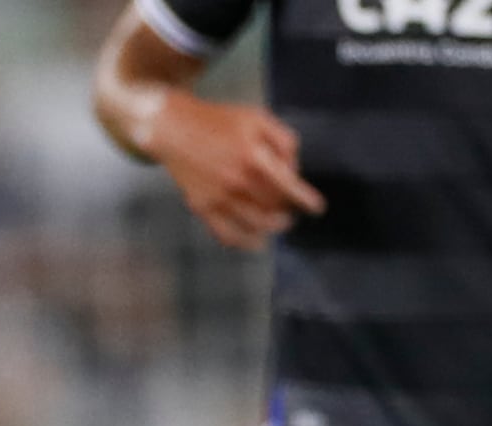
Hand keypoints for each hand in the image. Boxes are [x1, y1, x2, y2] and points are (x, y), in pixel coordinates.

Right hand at [147, 94, 324, 251]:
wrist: (174, 129)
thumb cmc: (219, 121)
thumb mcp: (258, 117)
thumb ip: (283, 140)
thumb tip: (293, 170)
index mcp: (254, 155)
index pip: (287, 186)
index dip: (305, 199)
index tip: (317, 209)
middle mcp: (237, 180)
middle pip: (273, 207)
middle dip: (286, 208)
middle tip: (289, 207)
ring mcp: (218, 197)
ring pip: (254, 225)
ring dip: (271, 227)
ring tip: (279, 224)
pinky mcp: (202, 207)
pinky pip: (226, 234)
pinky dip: (243, 241)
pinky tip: (254, 241)